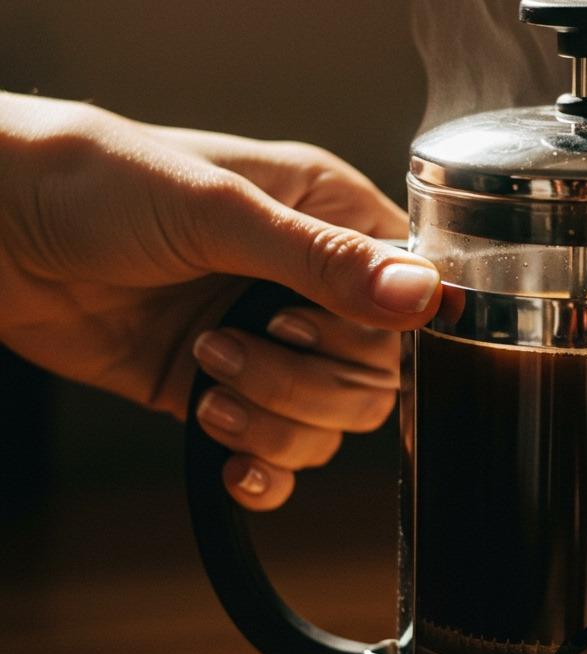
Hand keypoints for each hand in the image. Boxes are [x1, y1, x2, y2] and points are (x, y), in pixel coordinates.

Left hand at [0, 93, 440, 507]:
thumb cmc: (96, 184)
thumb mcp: (218, 213)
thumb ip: (323, 260)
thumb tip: (423, 296)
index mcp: (328, 217)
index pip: (409, 296)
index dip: (381, 332)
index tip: (309, 327)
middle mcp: (309, 284)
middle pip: (375, 376)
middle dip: (306, 382)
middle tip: (231, 346)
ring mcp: (267, 342)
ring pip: (331, 422)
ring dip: (275, 420)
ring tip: (206, 376)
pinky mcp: (223, 390)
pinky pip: (280, 452)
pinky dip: (264, 469)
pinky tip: (228, 457)